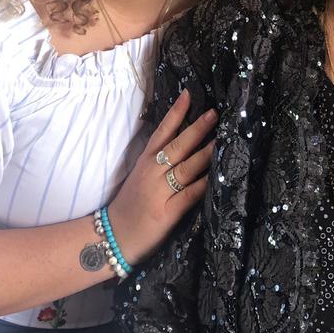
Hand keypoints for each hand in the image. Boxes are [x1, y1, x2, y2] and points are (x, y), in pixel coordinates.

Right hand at [108, 89, 216, 262]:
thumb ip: (157, 162)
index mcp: (144, 163)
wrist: (112, 237)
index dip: (175, 113)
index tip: (188, 95)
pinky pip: (189, 195)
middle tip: (214, 113)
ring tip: (221, 140)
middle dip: (196, 129)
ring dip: (204, 153)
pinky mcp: (168, 212)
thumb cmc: (129, 207)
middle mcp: (152, 174)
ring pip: (186, 168)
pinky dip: (203, 184)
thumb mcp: (139, 178)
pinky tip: (216, 176)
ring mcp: (160, 193)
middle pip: (176, 146)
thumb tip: (184, 143)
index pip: (161, 132)